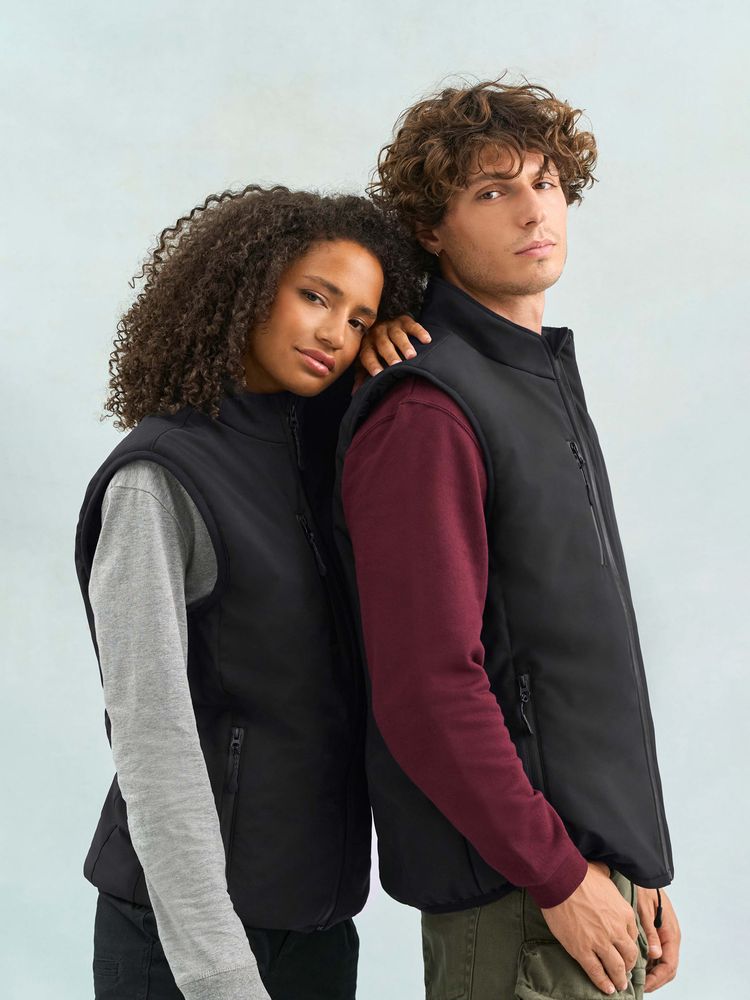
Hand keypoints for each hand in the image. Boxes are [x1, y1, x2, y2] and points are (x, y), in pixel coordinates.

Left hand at [352, 315, 431, 392]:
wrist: (383, 320)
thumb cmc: (376, 348)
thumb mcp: (367, 359)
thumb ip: (362, 375)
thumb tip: (356, 393)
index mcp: (367, 345)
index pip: (368, 355)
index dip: (372, 364)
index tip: (378, 374)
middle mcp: (377, 333)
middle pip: (383, 344)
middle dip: (390, 355)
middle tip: (397, 365)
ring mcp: (391, 326)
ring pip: (397, 335)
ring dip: (404, 345)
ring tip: (412, 356)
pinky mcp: (404, 320)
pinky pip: (412, 325)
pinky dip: (419, 332)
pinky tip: (427, 340)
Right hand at [540, 861, 639, 994]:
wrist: (561, 881)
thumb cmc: (580, 875)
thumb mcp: (602, 873)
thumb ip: (608, 877)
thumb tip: (605, 872)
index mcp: (624, 913)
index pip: (633, 935)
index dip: (630, 945)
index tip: (627, 950)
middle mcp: (616, 931)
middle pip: (629, 955)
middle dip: (628, 965)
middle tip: (625, 970)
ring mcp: (600, 943)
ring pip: (615, 967)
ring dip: (619, 978)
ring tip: (618, 985)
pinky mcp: (582, 950)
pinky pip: (596, 971)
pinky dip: (603, 982)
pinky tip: (607, 988)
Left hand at [635, 885, 679, 992]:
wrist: (643, 872)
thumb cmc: (643, 888)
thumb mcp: (644, 909)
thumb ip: (650, 932)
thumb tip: (655, 955)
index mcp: (671, 933)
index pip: (669, 965)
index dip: (657, 979)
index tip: (642, 986)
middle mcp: (671, 937)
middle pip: (667, 968)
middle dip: (654, 979)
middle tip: (636, 986)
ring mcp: (665, 934)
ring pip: (661, 962)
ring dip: (651, 972)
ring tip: (633, 979)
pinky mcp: (658, 931)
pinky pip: (656, 952)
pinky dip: (648, 961)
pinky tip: (635, 963)